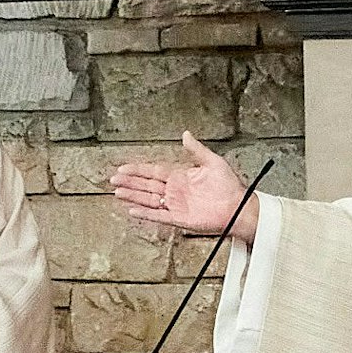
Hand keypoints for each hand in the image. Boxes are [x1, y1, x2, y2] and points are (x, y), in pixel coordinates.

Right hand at [112, 132, 259, 241]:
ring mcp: (176, 204)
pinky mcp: (179, 218)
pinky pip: (158, 215)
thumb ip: (196, 149)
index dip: (138, 169)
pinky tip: (132, 209)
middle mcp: (175, 190)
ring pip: (149, 199)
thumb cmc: (229, 186)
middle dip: (130, 182)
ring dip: (133, 196)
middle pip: (147, 185)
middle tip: (113, 179)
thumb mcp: (212, 162)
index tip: (124, 168)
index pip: (154, 171)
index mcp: (181, 176)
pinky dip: (145, 213)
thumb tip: (186, 134)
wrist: (237, 207)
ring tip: (118, 192)